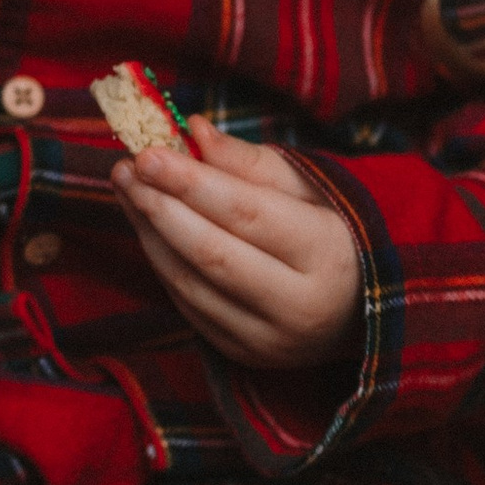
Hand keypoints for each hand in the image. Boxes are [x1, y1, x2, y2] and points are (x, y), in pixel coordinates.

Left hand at [113, 118, 361, 370]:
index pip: (247, 214)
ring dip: (149, 232)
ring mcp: (269, 340)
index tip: (147, 153)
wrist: (359, 309)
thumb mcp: (308, 188)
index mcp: (328, 254)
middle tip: (125, 168)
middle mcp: (300, 306)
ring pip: (190, 283)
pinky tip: (147, 225)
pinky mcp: (242, 355)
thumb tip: (194, 130)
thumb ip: (250, 161)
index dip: (191, 182)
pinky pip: (188, 305)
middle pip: (211, 253)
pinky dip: (162, 261)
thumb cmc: (329, 232)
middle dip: (159, 206)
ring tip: (128, 188)